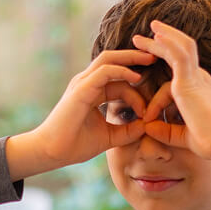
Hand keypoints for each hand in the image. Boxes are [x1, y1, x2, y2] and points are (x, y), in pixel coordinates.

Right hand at [6, 49, 155, 178]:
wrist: (53, 152)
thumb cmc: (76, 145)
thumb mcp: (109, 137)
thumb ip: (127, 131)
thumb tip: (147, 126)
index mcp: (93, 91)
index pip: (119, 82)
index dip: (137, 93)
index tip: (150, 111)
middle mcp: (87, 82)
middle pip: (114, 60)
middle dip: (136, 58)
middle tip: (157, 58)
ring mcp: (82, 83)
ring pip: (109, 60)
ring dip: (131, 58)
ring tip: (150, 59)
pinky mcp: (81, 89)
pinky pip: (104, 72)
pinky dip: (121, 71)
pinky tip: (136, 77)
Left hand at [131, 21, 210, 166]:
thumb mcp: (182, 137)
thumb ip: (165, 132)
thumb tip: (146, 127)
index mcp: (200, 91)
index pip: (172, 85)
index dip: (155, 102)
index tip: (145, 117)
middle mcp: (201, 80)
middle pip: (181, 54)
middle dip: (163, 43)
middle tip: (148, 35)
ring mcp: (197, 78)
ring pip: (181, 48)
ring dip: (165, 36)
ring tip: (150, 27)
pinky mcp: (191, 81)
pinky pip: (180, 55)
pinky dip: (168, 43)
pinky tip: (157, 35)